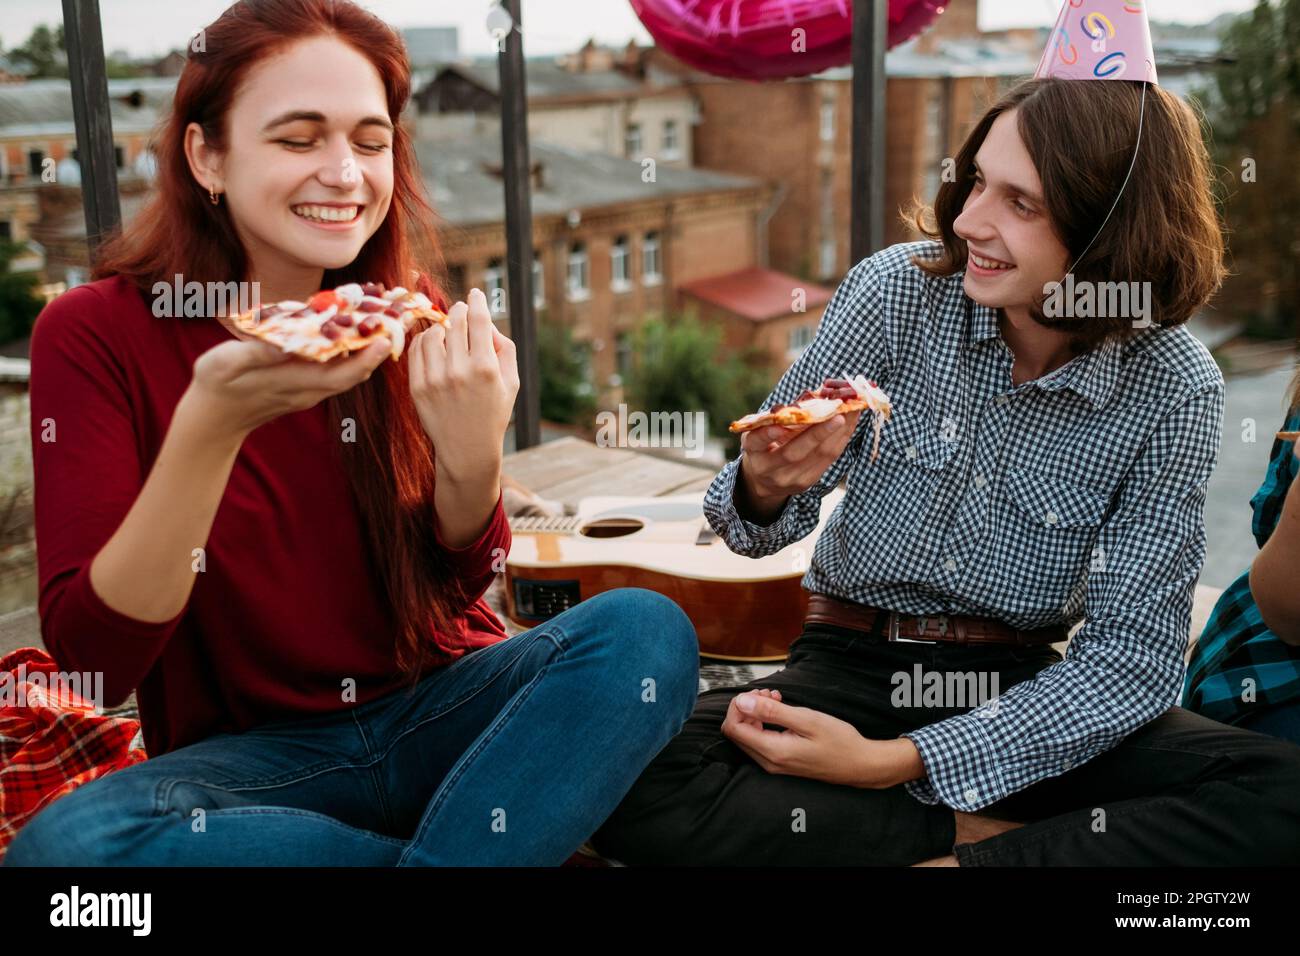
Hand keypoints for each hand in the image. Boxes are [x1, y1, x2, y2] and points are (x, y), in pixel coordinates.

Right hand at [187, 333, 392, 441]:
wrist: (213, 419)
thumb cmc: (215, 386)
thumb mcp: (226, 363)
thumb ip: (257, 354)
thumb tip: (286, 343)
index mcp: (295, 382)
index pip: (342, 373)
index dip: (367, 357)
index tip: (388, 336)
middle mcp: (310, 389)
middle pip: (356, 371)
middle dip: (380, 347)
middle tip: (403, 320)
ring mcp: (310, 390)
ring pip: (350, 371)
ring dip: (371, 349)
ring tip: (390, 321)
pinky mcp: (306, 387)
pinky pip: (338, 370)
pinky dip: (353, 353)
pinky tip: (359, 333)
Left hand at [408, 288, 518, 483]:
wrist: (468, 450)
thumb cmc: (493, 413)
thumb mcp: (511, 382)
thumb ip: (504, 348)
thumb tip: (486, 322)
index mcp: (485, 368)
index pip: (478, 320)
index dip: (477, 301)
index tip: (475, 293)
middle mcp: (459, 371)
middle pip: (454, 322)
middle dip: (460, 311)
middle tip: (462, 310)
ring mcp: (435, 379)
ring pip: (433, 333)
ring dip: (442, 326)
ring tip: (449, 331)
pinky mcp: (417, 387)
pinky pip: (416, 350)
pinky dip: (424, 340)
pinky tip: (434, 344)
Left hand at [722, 687, 902, 787]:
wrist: (860, 764)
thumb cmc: (839, 742)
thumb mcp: (807, 719)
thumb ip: (771, 711)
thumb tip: (742, 702)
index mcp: (773, 751)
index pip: (733, 728)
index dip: (739, 705)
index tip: (759, 693)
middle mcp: (769, 762)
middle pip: (737, 732)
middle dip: (747, 708)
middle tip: (770, 694)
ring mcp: (774, 765)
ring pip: (748, 736)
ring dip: (756, 714)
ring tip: (778, 700)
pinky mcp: (781, 763)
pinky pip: (761, 741)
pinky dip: (765, 723)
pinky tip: (782, 712)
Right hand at [738, 410, 861, 517]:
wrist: (764, 480)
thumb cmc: (765, 445)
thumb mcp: (761, 431)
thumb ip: (779, 417)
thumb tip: (814, 395)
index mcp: (753, 451)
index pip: (757, 442)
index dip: (768, 434)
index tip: (780, 424)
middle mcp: (768, 469)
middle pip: (794, 452)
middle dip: (818, 432)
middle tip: (838, 414)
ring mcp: (789, 480)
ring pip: (818, 457)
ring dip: (838, 433)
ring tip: (851, 413)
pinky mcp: (806, 484)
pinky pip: (828, 460)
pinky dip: (841, 440)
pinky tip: (849, 424)